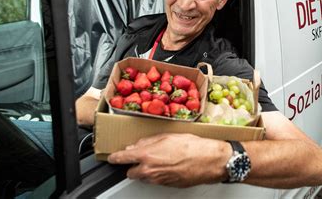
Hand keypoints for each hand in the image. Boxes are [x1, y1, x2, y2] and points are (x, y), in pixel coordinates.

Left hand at [107, 133, 229, 186]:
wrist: (208, 160)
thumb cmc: (192, 145)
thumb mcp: (167, 135)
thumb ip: (149, 140)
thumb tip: (138, 144)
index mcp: (146, 155)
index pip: (122, 158)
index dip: (115, 157)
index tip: (112, 156)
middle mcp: (149, 170)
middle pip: (130, 172)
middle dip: (133, 165)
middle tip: (142, 157)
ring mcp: (158, 180)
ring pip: (144, 178)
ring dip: (146, 170)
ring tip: (160, 159)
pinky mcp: (167, 185)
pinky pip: (157, 180)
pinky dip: (158, 174)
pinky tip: (169, 165)